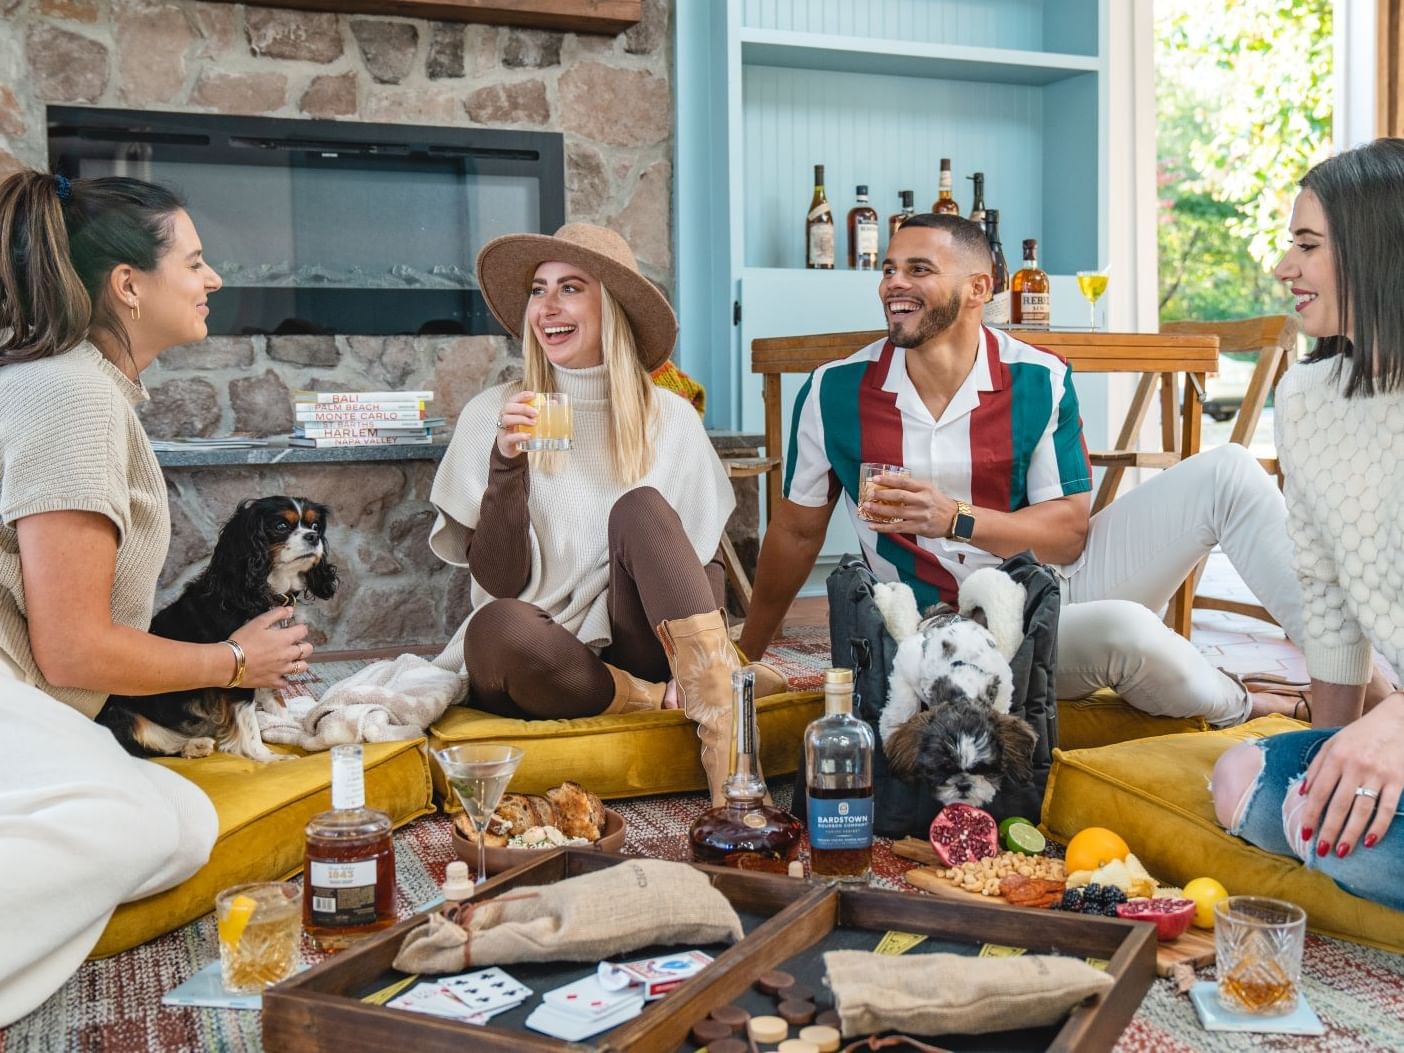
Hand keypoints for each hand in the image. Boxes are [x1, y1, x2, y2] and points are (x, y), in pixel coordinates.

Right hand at [228, 608, 310, 689]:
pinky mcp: (273, 682)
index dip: (300, 629)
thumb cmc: (243, 640)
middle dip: (303, 645)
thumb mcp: (258, 622)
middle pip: (308, 650)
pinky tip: (279, 674)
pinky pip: (286, 683)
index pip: (303, 631)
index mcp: (285, 639)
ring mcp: (282, 670)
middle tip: (293, 645)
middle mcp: (288, 655)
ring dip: (299, 663)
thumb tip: (290, 610)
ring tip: (290, 660)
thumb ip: (276, 614)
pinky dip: (284, 679)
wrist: (229, 663)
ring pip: (302, 668)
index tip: (294, 629)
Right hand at [495, 390, 536, 458]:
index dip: (522, 396)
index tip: (533, 395)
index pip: (513, 399)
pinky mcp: (504, 441)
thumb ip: (537, 411)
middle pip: (509, 407)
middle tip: (536, 412)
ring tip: (534, 423)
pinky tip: (528, 436)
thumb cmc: (519, 430)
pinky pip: (509, 437)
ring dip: (521, 419)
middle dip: (523, 408)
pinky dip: (519, 436)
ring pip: (507, 420)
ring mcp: (503, 429)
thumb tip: (553, 403)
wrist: (510, 448)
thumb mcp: (527, 419)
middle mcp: (504, 417)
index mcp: (510, 410)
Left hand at [860, 474, 956, 538]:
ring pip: (897, 512)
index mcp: (925, 488)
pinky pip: (897, 528)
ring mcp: (920, 515)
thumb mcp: (929, 489)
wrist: (955, 520)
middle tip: (870, 494)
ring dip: (880, 510)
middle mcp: (923, 501)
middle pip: (900, 496)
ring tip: (867, 507)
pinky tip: (872, 526)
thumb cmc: (939, 503)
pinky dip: (883, 528)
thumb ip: (913, 487)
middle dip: (883, 494)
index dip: (889, 480)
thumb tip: (891, 484)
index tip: (876, 478)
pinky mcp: (918, 528)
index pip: (904, 482)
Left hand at [1300, 692, 1403, 856]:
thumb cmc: (1359, 735)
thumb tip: (1301, 793)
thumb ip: (1316, 767)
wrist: (1395, 720)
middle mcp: (1355, 766)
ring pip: (1362, 810)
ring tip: (1341, 851)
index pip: (1319, 792)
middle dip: (1328, 829)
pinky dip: (1379, 826)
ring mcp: (1377, 774)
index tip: (1304, 833)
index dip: (1311, 815)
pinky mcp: (1397, 780)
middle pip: (1339, 805)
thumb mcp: (1332, 744)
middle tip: (1321, 850)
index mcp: (1335, 758)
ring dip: (1351, 833)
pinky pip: (1387, 808)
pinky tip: (1370, 841)